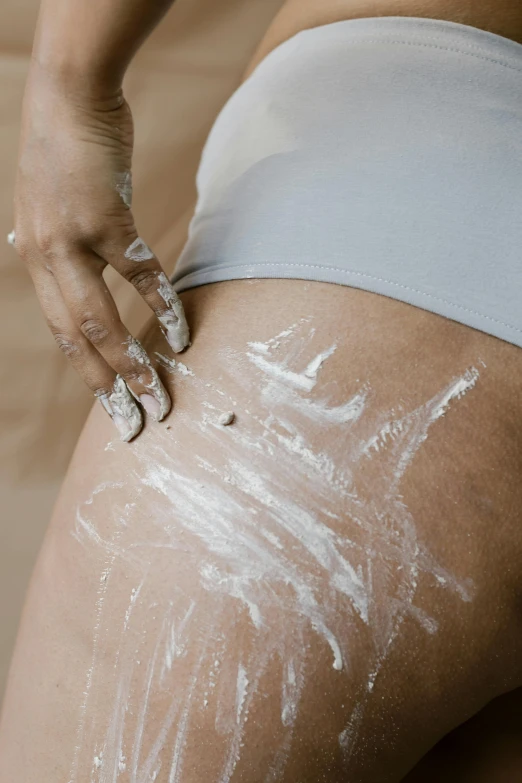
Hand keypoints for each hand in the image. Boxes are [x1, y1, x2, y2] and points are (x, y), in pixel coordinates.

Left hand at [11, 65, 189, 441]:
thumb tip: (42, 264)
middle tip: (134, 423)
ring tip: (158, 393)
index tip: (113, 408)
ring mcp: (73, 241)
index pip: (62, 334)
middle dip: (108, 388)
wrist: (67, 97)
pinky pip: (140, 274)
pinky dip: (163, 304)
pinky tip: (181, 331)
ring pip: (103, 321)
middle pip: (78, 342)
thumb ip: (47, 245)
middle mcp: (45, 260)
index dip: (89, 376)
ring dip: (133, 363)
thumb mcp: (43, 207)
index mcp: (34, 262)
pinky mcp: (106, 219)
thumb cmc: (63, 153)